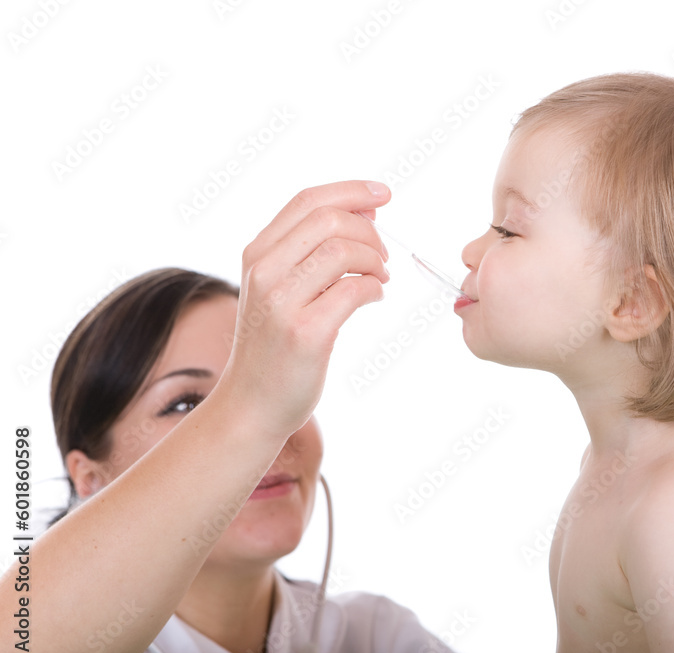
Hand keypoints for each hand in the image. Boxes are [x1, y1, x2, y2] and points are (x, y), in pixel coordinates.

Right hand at [218, 180, 391, 440]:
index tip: (383, 194)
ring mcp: (282, 303)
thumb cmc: (275, 344)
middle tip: (384, 255)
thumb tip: (363, 212)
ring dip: (375, 260)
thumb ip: (309, 252)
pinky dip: (375, 287)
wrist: (252, 403)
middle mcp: (264, 272)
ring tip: (381, 277)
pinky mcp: (306, 333)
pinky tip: (375, 296)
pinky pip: (354, 290)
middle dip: (368, 231)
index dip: (350, 191)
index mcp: (257, 254)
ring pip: (342, 251)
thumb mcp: (279, 288)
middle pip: (328, 220)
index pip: (307, 201)